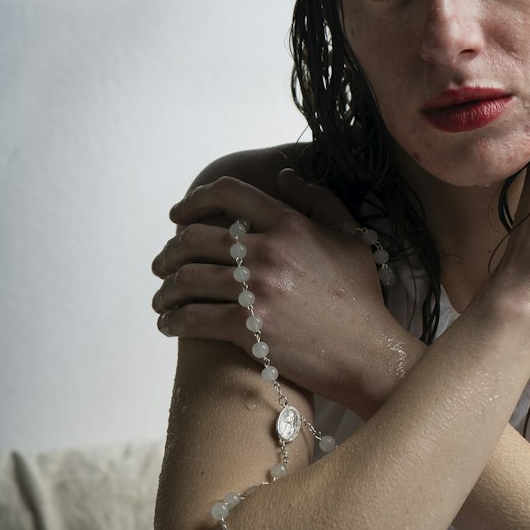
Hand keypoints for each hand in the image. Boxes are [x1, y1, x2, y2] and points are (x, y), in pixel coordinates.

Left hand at [151, 170, 409, 409]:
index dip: (193, 201)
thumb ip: (318, 200)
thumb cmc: (361, 297)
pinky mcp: (247, 327)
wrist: (367, 351)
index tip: (177, 216)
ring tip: (162, 297)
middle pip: (196, 239)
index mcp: (290, 225)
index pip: (229, 195)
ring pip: (187, 279)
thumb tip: (284, 177)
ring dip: (166, 288)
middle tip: (163, 263)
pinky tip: (168, 323)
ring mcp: (255, 290)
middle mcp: (268, 251)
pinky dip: (172, 320)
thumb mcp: (350, 236)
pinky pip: (193, 318)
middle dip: (170, 251)